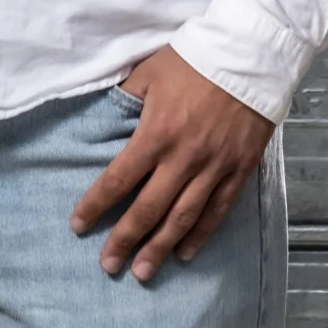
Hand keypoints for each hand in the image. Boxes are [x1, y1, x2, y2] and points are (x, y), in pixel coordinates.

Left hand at [70, 47, 272, 284]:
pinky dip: (201, 235)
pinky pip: (217, 211)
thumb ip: (126, 99)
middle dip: (125, 240)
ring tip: (142, 272)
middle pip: (149, 209)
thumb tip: (104, 119)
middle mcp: (184, 157)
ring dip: (160, 248)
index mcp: (156, 132)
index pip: (119, 178)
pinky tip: (186, 254)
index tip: (78, 225)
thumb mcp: (149, 72)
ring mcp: (214, 167)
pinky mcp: (239, 170)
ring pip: (183, 218)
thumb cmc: (194, 59)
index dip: (96, 205)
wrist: (250, 55)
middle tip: (108, 265)